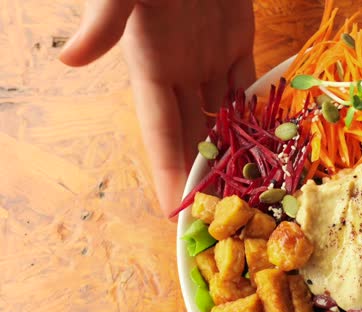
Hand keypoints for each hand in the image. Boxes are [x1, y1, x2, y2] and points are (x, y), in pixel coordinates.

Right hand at [60, 0, 255, 215]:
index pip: (158, 130)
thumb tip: (70, 60)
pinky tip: (266, 139)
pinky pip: (248, 83)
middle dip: (201, 172)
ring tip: (246, 190)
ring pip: (221, 115)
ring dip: (231, 149)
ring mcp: (208, 54)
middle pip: (191, 133)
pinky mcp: (236, 38)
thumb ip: (104, 21)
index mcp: (150, 63)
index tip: (172, 210)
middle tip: (219, 214)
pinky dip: (256, 111)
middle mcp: (180, 67)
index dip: (165, 169)